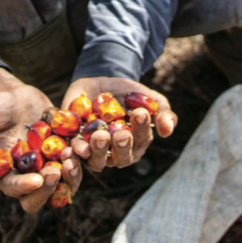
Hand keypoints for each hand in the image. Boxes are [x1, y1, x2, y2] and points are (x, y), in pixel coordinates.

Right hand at [0, 67, 81, 211]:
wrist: (5, 93)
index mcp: (7, 175)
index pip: (17, 190)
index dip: (26, 188)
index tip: (35, 179)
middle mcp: (30, 172)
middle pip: (45, 194)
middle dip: (52, 187)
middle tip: (56, 171)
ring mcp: (50, 159)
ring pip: (67, 178)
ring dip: (72, 172)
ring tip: (70, 155)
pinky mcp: (64, 143)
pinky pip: (79, 154)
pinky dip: (82, 151)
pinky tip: (81, 141)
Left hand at [61, 77, 176, 171]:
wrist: (101, 81)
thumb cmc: (130, 94)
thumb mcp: (150, 99)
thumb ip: (163, 113)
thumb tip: (167, 130)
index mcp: (137, 144)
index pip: (141, 141)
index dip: (141, 129)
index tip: (140, 113)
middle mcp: (117, 153)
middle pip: (121, 158)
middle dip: (121, 146)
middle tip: (121, 133)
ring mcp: (95, 151)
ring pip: (97, 161)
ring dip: (98, 151)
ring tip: (100, 135)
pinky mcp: (76, 143)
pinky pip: (75, 152)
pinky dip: (76, 151)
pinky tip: (77, 146)